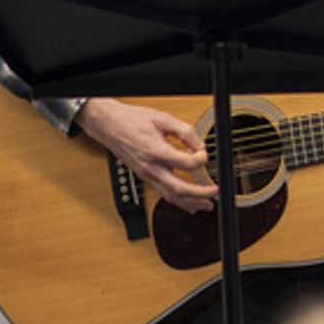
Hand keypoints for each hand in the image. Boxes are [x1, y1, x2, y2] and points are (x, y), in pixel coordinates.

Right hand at [75, 97, 218, 212]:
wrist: (108, 125)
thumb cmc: (132, 120)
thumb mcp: (162, 118)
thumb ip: (185, 131)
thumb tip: (199, 144)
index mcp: (156, 151)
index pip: (185, 164)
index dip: (200, 160)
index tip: (204, 154)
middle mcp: (150, 168)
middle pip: (178, 189)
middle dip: (199, 194)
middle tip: (214, 192)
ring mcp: (146, 175)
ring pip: (170, 196)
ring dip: (190, 203)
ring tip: (207, 205)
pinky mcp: (144, 177)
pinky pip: (162, 193)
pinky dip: (177, 201)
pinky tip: (189, 206)